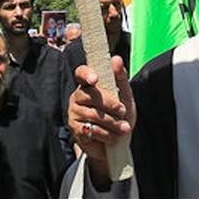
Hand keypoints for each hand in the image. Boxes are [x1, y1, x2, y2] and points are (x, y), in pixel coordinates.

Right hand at [68, 57, 133, 183]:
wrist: (117, 140)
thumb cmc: (119, 113)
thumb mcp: (124, 94)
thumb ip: (120, 76)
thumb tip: (116, 58)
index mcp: (88, 84)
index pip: (81, 73)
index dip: (86, 74)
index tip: (95, 80)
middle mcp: (77, 96)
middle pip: (91, 95)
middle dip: (110, 104)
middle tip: (123, 111)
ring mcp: (74, 112)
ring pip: (92, 114)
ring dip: (112, 122)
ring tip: (124, 128)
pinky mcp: (75, 129)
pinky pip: (90, 129)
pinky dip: (106, 134)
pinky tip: (114, 137)